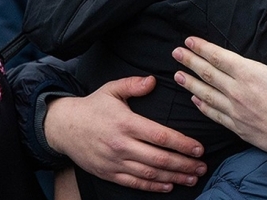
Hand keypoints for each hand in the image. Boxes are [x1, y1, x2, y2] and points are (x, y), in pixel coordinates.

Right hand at [45, 76, 206, 191]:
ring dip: (174, 177)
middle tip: (202, 166)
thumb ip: (134, 84)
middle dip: (185, 164)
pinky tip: (168, 185)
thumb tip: (153, 80)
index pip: (161, 136)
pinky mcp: (109, 173)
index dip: (183, 144)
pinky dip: (153, 186)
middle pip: (160, 158)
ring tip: (192, 177)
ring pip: (150, 173)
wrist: (63, 127)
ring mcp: (115, 162)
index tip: (199, 148)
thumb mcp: (111, 89)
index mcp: (126, 123)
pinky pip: (135, 182)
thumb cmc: (92, 107)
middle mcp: (122, 145)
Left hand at [172, 20, 266, 163]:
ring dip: (190, 84)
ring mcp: (236, 111)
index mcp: (251, 74)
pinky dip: (202, 106)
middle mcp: (238, 92)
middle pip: (208, 74)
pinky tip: (195, 100)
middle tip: (175, 53)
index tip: (189, 41)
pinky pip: (214, 115)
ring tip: (177, 75)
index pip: (219, 57)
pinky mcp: (238, 127)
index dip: (202, 48)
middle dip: (190, 61)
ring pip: (206, 95)